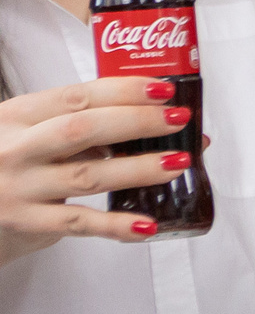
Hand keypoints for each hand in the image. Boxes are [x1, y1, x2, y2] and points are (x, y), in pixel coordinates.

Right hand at [0, 79, 192, 267]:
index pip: (75, 97)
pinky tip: (148, 224)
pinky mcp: (26, 222)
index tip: (164, 89)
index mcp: (16, 115)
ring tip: (179, 162)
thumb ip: (83, 127)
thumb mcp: (31, 133)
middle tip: (178, 120)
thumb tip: (162, 122)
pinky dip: (116, 224)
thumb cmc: (14, 163)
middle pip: (82, 130)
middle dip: (137, 122)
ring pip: (87, 175)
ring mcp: (19, 187)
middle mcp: (14, 148)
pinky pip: (78, 222)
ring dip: (138, 168)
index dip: (123, 91)